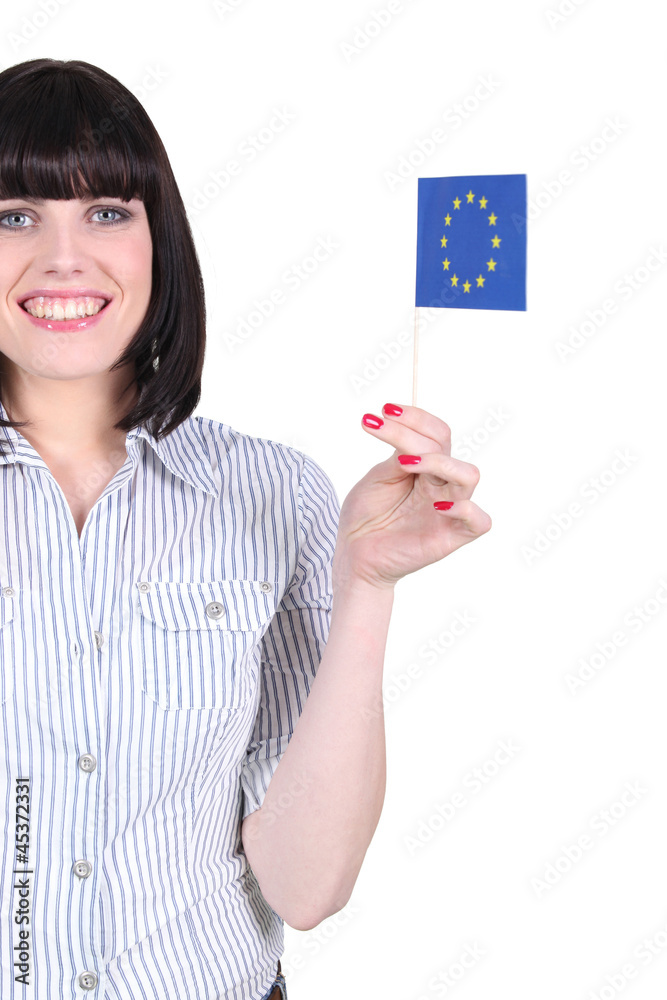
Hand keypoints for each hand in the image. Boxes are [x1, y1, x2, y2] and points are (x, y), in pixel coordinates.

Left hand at [332, 403, 491, 591]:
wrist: (354, 554)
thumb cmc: (366, 516)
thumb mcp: (378, 477)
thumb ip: (400, 457)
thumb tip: (413, 440)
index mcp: (426, 467)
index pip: (435, 433)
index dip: (414, 416)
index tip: (383, 409)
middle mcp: (440, 484)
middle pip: (446, 445)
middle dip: (413, 431)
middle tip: (381, 426)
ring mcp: (449, 509)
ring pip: (468, 474)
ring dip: (437, 461)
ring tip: (404, 463)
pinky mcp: (452, 536)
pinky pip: (479, 520)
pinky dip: (464, 509)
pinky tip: (435, 505)